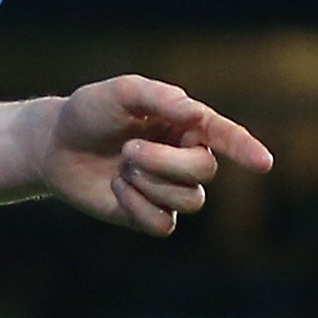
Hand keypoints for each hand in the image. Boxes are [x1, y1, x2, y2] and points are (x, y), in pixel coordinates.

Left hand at [37, 75, 274, 236]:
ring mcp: (170, 189)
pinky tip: (118, 189)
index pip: (226, 136)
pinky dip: (137, 207)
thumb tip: (194, 112)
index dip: (246, 149)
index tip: (264, 163)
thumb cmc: (89, 113)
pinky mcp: (151, 215)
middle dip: (166, 164)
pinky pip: (164, 224)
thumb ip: (156, 97)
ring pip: (190, 200)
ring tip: (122, 167)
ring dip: (150, 184)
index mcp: (187, 124)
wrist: (54, 147)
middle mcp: (185, 157)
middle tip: (128, 151)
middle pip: (205, 172)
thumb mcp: (118, 93)